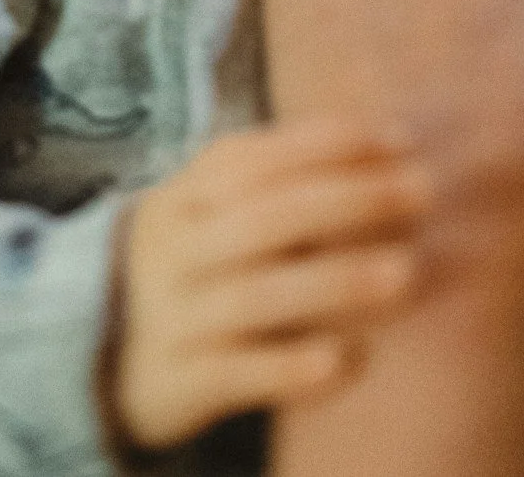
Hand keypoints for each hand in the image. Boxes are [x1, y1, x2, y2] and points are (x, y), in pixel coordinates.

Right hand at [110, 118, 428, 451]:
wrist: (102, 354)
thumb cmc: (194, 270)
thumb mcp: (212, 216)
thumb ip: (278, 186)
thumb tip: (388, 150)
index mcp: (185, 195)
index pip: (256, 157)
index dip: (327, 144)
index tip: (400, 141)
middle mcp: (175, 248)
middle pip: (264, 217)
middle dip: (348, 200)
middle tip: (422, 193)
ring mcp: (174, 316)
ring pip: (257, 294)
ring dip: (337, 280)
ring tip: (405, 273)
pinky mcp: (178, 382)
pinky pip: (239, 374)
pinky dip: (293, 368)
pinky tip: (349, 360)